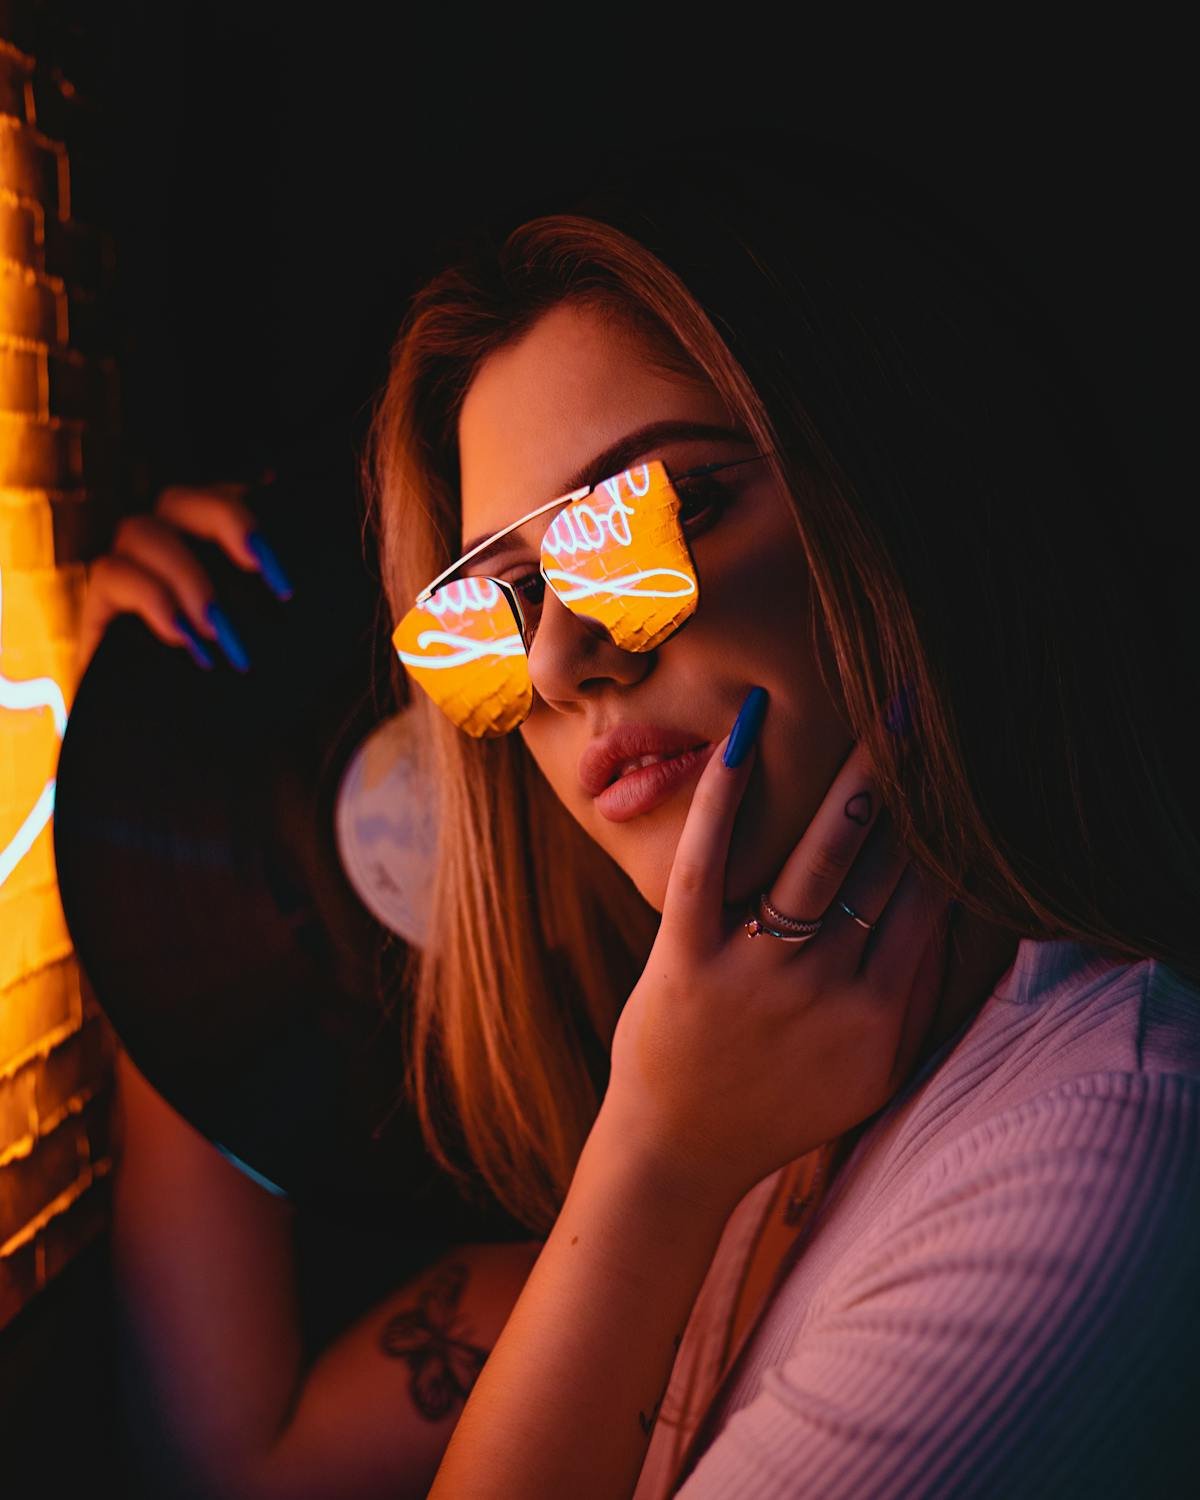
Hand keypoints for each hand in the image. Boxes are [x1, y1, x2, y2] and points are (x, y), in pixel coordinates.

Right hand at [75, 482, 292, 680]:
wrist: (179, 745)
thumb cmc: (241, 693)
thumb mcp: (270, 644)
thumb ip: (279, 607)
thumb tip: (300, 585)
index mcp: (213, 546)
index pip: (225, 495)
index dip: (253, 508)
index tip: (284, 556)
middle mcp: (168, 549)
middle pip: (181, 499)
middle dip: (225, 520)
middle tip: (264, 571)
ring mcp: (130, 573)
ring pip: (142, 531)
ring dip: (188, 574)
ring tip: (218, 626)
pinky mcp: (99, 608)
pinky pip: (110, 574)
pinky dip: (150, 598)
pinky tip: (180, 635)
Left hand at [603, 688, 952, 1212]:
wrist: (679, 1153)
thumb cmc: (779, 1106)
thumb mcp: (873, 1072)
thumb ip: (916, 999)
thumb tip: (953, 910)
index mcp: (878, 1012)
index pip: (928, 897)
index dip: (946, 825)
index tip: (961, 765)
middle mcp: (824, 987)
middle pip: (882, 863)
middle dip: (912, 783)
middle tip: (931, 711)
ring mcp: (753, 972)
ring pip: (815, 856)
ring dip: (854, 778)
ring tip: (877, 709)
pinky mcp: (683, 959)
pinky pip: (708, 865)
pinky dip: (725, 796)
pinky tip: (743, 731)